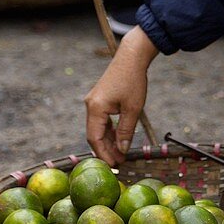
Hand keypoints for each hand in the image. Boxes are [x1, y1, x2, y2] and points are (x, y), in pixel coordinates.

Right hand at [84, 26, 158, 164]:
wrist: (131, 57)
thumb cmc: (133, 81)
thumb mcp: (133, 109)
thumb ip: (126, 131)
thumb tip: (122, 150)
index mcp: (95, 108)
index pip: (95, 138)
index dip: (104, 154)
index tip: (114, 165)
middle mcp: (90, 105)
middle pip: (94, 135)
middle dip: (106, 150)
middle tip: (119, 163)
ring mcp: (93, 102)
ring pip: (98, 128)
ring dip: (108, 141)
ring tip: (120, 154)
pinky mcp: (99, 99)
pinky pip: (101, 120)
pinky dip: (109, 131)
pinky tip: (118, 140)